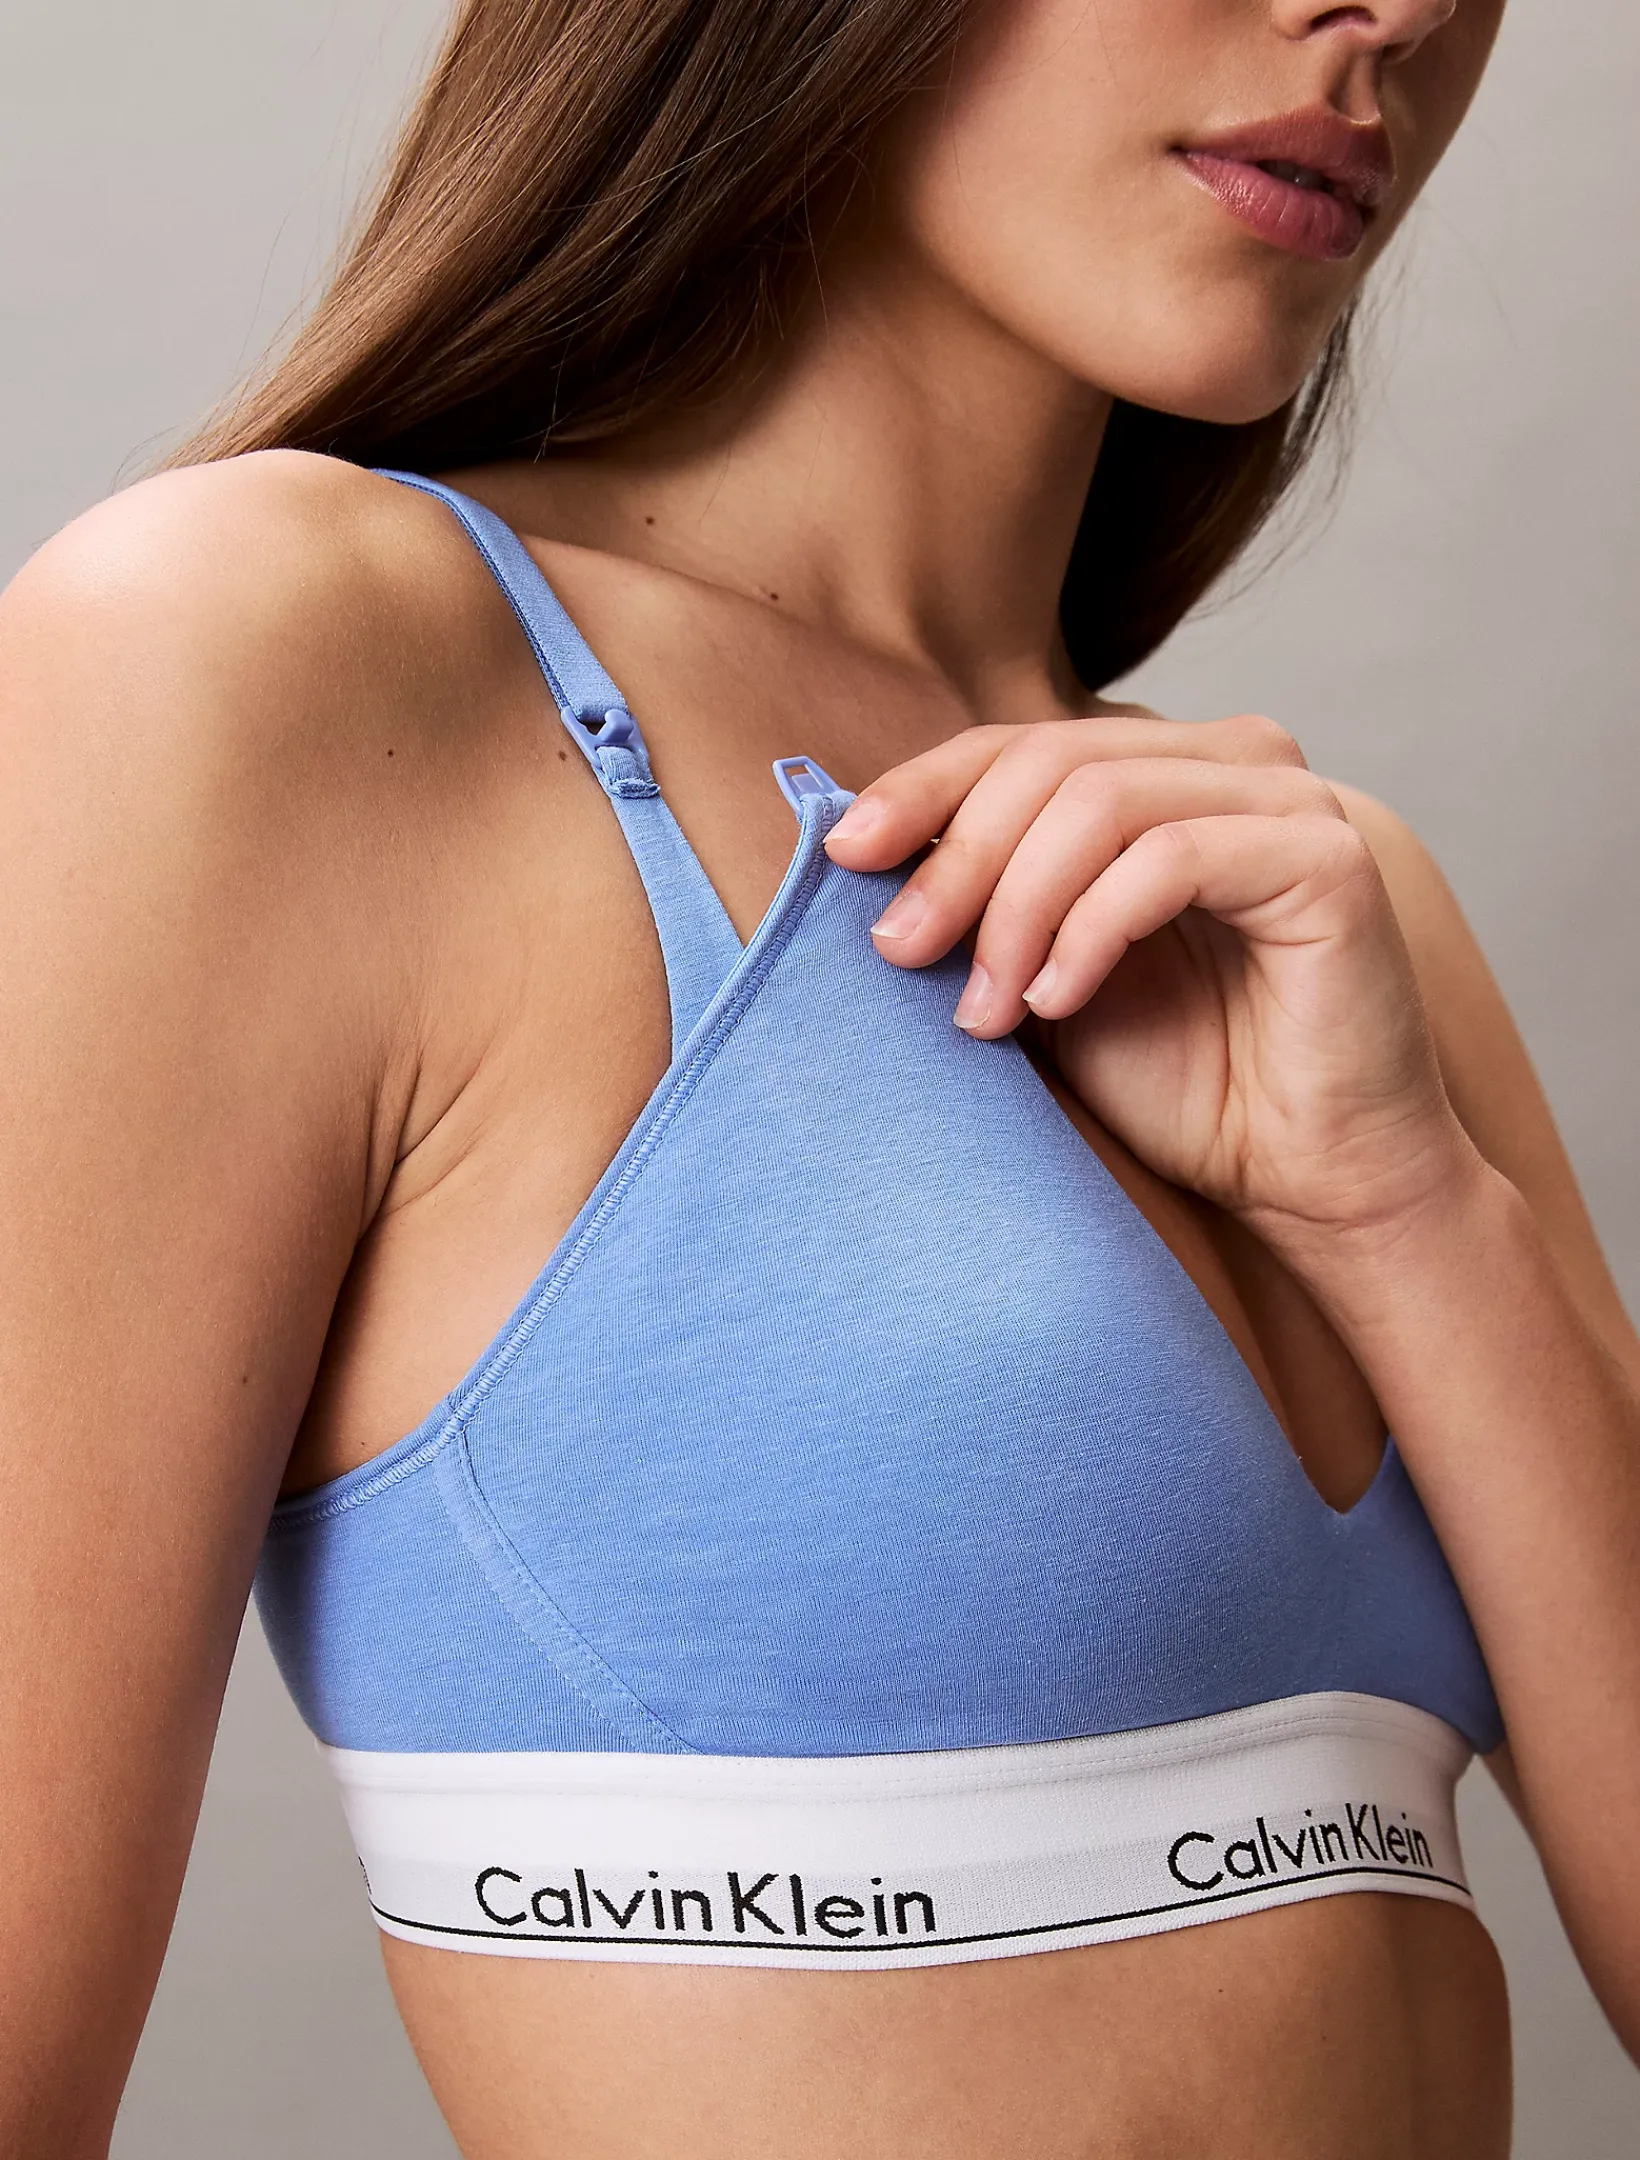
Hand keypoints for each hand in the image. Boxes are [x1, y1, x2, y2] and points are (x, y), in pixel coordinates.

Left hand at [824, 714, 1483, 1254]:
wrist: (1308, 1179)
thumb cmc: (1187, 1084)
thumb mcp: (1041, 979)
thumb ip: (981, 906)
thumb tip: (858, 849)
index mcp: (1165, 773)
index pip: (1020, 744)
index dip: (922, 789)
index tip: (842, 855)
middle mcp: (1231, 762)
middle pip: (1048, 760)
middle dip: (956, 859)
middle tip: (901, 952)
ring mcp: (1288, 801)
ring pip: (1099, 800)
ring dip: (1016, 909)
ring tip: (986, 1011)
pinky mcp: (1326, 858)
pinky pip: (1170, 857)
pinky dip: (1091, 929)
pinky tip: (1058, 1000)